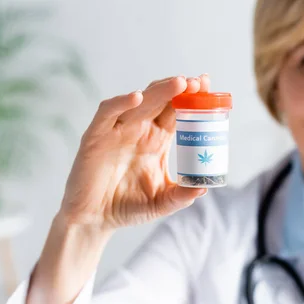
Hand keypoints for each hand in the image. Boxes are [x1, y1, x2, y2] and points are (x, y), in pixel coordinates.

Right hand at [59, 74, 209, 230]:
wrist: (95, 220)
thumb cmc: (128, 207)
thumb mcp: (161, 203)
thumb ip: (181, 196)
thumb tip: (204, 188)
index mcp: (157, 140)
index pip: (176, 111)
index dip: (192, 97)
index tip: (208, 86)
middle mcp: (139, 130)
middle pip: (162, 100)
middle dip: (180, 88)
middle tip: (197, 82)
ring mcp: (117, 131)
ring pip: (139, 101)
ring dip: (159, 90)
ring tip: (179, 83)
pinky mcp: (96, 136)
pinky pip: (108, 113)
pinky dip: (121, 103)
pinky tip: (137, 98)